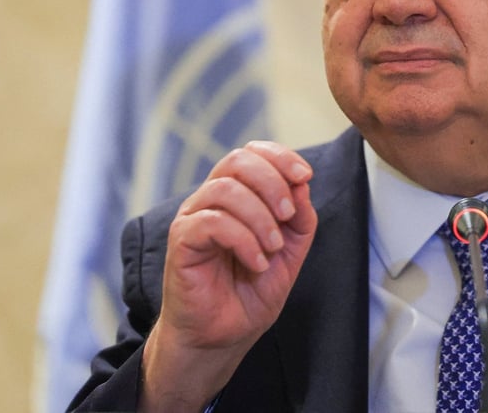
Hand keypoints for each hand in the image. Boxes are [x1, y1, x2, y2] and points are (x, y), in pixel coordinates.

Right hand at [139, 141, 316, 410]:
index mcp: (237, 194)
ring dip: (259, 216)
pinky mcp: (181, 241)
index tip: (305, 176)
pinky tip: (257, 263)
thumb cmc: (252, 291)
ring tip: (272, 248)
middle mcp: (211, 199)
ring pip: (225, 189)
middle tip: (288, 215)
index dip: (280, 156)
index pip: (252, 152)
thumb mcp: (291, 251)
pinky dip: (243, 239)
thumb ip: (300, 217)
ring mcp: (193, 218)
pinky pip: (211, 222)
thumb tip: (302, 183)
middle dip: (271, 181)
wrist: (225, 335)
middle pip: (236, 161)